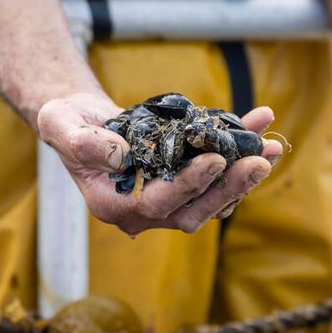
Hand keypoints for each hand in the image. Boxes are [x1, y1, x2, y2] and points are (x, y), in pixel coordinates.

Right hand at [37, 93, 283, 235]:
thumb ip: (85, 143)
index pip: (156, 204)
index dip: (188, 184)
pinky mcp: (183, 183)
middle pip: (193, 211)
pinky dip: (240, 153)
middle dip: (229, 187)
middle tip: (259, 160)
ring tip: (270, 146)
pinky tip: (259, 125)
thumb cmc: (66, 123)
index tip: (215, 159)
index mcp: (112, 205)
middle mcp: (142, 212)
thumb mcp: (61, 125)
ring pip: (212, 199)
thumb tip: (122, 155)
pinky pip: (217, 176)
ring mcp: (166, 199)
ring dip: (244, 176)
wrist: (82, 120)